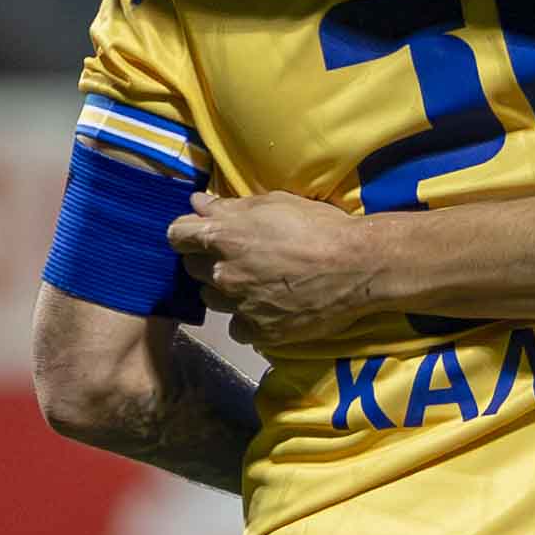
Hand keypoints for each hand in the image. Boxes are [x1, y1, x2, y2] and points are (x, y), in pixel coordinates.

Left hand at [177, 188, 393, 354]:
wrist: (358, 266)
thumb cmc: (318, 226)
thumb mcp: (273, 203)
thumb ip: (228, 206)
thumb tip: (197, 203)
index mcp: (223, 236)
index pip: (176, 235)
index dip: (187, 233)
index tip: (200, 234)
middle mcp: (223, 273)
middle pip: (191, 269)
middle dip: (207, 261)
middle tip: (239, 256)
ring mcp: (240, 306)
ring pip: (213, 300)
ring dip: (227, 291)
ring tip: (257, 283)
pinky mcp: (260, 331)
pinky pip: (239, 328)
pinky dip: (248, 319)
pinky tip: (268, 307)